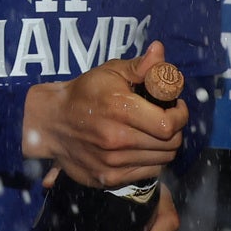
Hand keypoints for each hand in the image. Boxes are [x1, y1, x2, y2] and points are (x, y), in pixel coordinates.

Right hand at [24, 41, 186, 186]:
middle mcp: (117, 138)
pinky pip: (148, 172)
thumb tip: (160, 52)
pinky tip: (139, 147)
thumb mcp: (109, 72)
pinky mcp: (109, 178)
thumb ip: (140, 66)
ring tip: (151, 132)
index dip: (180, 115)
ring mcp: (112, 162)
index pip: (169, 124)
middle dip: (174, 129)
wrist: (50, 122)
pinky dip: (150, 160)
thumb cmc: (83, 93)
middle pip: (170, 143)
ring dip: (164, 145)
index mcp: (119, 109)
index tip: (175, 107)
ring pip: (162, 159)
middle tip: (163, 118)